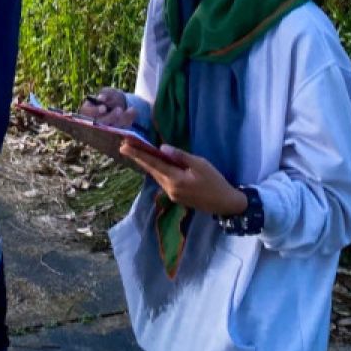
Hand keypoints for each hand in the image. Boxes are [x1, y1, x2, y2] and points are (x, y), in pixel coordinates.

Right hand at [80, 87, 138, 127]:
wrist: (119, 104)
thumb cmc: (110, 97)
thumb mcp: (108, 92)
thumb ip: (105, 93)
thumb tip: (101, 98)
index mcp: (87, 111)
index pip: (86, 113)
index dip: (94, 111)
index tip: (103, 108)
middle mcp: (94, 123)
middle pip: (99, 124)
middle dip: (110, 117)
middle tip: (119, 109)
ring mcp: (104, 130)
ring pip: (111, 129)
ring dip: (122, 120)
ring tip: (131, 109)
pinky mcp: (115, 134)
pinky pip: (121, 130)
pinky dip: (128, 121)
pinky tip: (133, 111)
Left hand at [120, 143, 247, 216]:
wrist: (226, 204)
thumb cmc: (215, 181)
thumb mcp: (200, 164)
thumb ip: (180, 156)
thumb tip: (162, 148)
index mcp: (175, 179)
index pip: (153, 163)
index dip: (138, 154)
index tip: (124, 146)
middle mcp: (170, 188)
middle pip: (151, 170)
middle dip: (138, 158)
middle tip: (124, 146)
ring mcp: (172, 194)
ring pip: (156, 176)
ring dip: (147, 164)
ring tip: (136, 152)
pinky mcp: (176, 196)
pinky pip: (163, 180)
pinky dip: (157, 171)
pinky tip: (155, 164)